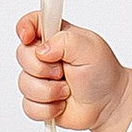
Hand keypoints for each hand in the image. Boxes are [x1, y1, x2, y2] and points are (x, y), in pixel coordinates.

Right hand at [15, 11, 131, 131]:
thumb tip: (43, 50)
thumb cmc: (103, 73)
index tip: (28, 37)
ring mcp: (40, 78)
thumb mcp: (90, 48)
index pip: (31, 22)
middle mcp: (45, 56)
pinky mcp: (38, 101)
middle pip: (22, 55)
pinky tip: (61, 104)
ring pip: (24, 84)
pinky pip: (28, 106)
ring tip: (67, 90)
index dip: (24, 28)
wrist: (109, 105)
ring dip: (49, 91)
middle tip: (62, 71)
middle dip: (42, 68)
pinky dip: (47, 109)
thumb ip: (65, 41)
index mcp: (56, 36)